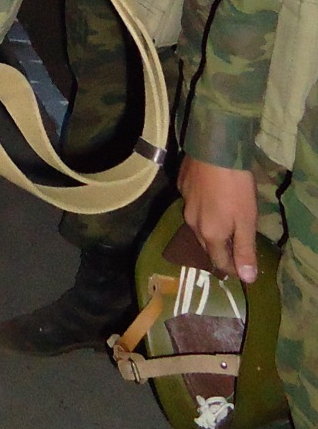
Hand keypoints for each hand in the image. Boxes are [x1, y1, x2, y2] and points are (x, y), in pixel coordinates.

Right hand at [178, 155, 258, 282]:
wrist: (214, 149)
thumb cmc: (235, 187)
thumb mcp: (247, 220)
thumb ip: (245, 249)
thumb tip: (247, 279)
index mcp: (210, 235)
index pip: (219, 262)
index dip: (232, 268)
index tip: (244, 268)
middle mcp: (193, 223)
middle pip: (206, 244)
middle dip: (220, 249)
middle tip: (234, 245)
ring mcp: (184, 203)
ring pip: (197, 224)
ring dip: (209, 227)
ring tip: (222, 220)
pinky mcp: (181, 185)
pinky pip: (192, 204)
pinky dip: (202, 207)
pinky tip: (211, 196)